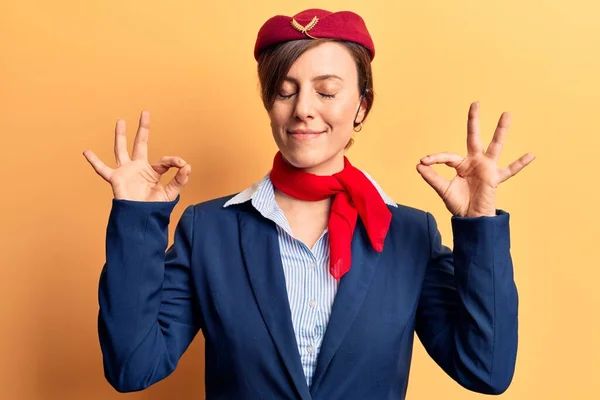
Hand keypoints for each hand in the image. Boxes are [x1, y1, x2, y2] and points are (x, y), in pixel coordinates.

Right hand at [83, 110, 190, 201]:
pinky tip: (86, 151)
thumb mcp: (170, 193)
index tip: (182, 165)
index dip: (174, 161)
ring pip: (122, 149)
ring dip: (121, 135)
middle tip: (145, 112)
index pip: (165, 161)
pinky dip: (94, 161)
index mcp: (153, 172)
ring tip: (121, 121)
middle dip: (143, 129)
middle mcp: (139, 168)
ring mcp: (126, 172)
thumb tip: (188, 166)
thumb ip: (179, 180)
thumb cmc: (154, 208)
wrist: (141, 220)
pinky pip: (102, 169)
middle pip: (140, 144)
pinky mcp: (116, 179)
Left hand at [416, 102, 534, 216]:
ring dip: (500, 130)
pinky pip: (509, 170)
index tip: (424, 161)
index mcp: (461, 164)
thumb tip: (418, 165)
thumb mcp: (442, 189)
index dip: (435, 158)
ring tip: (506, 114)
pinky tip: (531, 155)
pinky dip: (520, 164)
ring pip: (494, 146)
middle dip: (474, 121)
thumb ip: (431, 177)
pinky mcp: (494, 178)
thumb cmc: (458, 203)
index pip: (447, 156)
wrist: (470, 217)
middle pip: (474, 137)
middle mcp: (474, 162)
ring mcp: (486, 168)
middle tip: (475, 103)